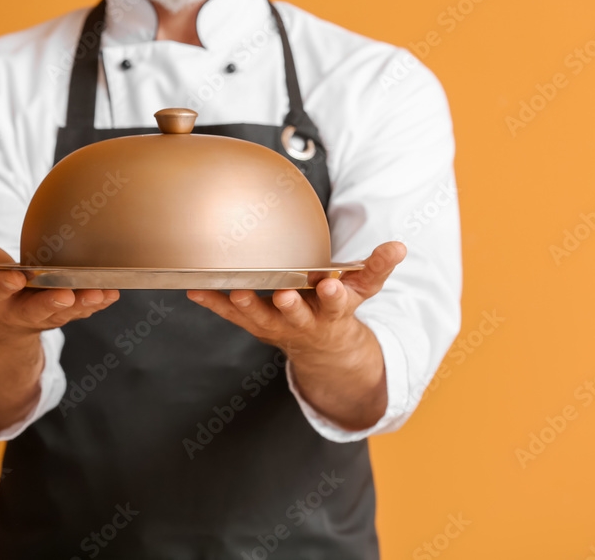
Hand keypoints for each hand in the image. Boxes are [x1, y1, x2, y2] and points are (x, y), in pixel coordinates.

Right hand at [0, 215, 119, 340]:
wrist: (0, 313)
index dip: (6, 284)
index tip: (15, 278)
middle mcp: (18, 308)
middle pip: (35, 308)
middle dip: (50, 303)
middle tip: (65, 295)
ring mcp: (44, 313)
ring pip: (64, 312)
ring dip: (82, 304)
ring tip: (100, 293)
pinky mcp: (64, 313)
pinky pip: (82, 309)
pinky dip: (98, 302)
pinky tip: (113, 292)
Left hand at [186, 241, 405, 355]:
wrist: (321, 349)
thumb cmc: (338, 309)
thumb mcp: (363, 290)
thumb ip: (377, 267)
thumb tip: (399, 246)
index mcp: (332, 312)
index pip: (336, 303)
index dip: (333, 295)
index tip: (330, 284)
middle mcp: (304, 323)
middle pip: (296, 315)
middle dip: (291, 306)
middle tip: (284, 294)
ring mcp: (277, 326)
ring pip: (261, 319)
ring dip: (248, 306)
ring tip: (236, 292)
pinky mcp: (254, 325)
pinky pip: (231, 316)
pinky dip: (213, 304)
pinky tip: (195, 290)